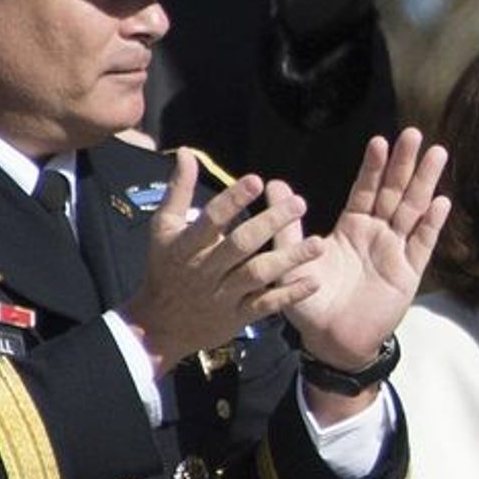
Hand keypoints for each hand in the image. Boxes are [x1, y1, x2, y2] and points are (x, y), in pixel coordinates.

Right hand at [118, 149, 324, 375]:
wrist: (159, 326)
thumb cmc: (165, 267)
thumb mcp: (164, 228)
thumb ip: (178, 190)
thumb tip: (187, 152)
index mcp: (186, 245)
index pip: (211, 219)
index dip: (233, 200)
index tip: (257, 180)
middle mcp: (205, 269)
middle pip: (241, 245)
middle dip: (270, 224)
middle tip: (299, 203)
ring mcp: (223, 295)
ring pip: (258, 275)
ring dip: (289, 260)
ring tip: (319, 244)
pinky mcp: (237, 317)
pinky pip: (266, 305)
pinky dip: (289, 295)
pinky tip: (315, 281)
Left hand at [281, 127, 448, 368]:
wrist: (331, 341)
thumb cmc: (311, 302)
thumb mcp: (293, 261)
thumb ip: (288, 226)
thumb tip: (274, 184)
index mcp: (351, 227)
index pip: (365, 190)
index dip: (374, 167)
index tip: (380, 141)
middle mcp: (377, 234)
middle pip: (394, 192)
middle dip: (404, 164)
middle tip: (413, 134)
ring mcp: (396, 251)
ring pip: (413, 210)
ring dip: (425, 183)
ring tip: (437, 154)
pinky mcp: (409, 273)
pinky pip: (422, 244)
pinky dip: (432, 224)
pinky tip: (441, 202)